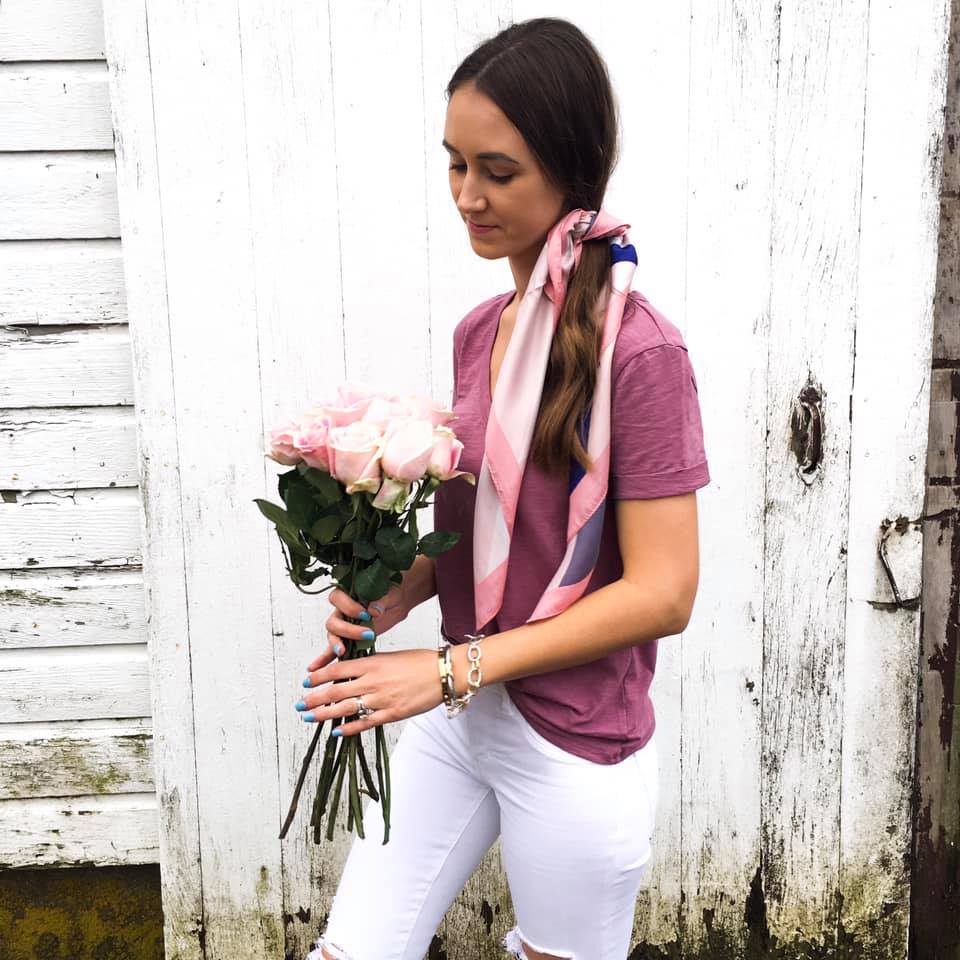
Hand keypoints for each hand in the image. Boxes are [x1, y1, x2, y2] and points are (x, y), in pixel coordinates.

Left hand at [299, 648, 442, 736]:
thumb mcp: (390, 657)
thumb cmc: (419, 662)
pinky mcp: (391, 714)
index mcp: (372, 663)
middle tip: (299, 703)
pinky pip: (365, 723)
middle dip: (314, 698)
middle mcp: (373, 681)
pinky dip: (349, 728)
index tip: (306, 681)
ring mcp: (381, 699)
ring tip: (309, 717)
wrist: (442, 673)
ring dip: (324, 714)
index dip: (319, 676)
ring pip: (346, 708)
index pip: (338, 669)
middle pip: (335, 690)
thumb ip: (369, 665)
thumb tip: (349, 672)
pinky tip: (337, 732)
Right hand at [312, 582, 407, 667]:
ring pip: (332, 635)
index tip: (366, 615)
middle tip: (367, 634)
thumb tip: (374, 610)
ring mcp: (342, 625)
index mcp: (347, 594)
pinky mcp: (347, 639)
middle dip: (348, 630)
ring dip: (336, 644)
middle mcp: (341, 610)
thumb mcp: (390, 593)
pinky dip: (323, 659)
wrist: (395, 603)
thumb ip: (381, 601)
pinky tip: (315, 668)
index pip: (337, 598)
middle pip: (333, 621)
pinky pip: (331, 650)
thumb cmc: (390, 593)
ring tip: (342, 652)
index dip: (349, 607)